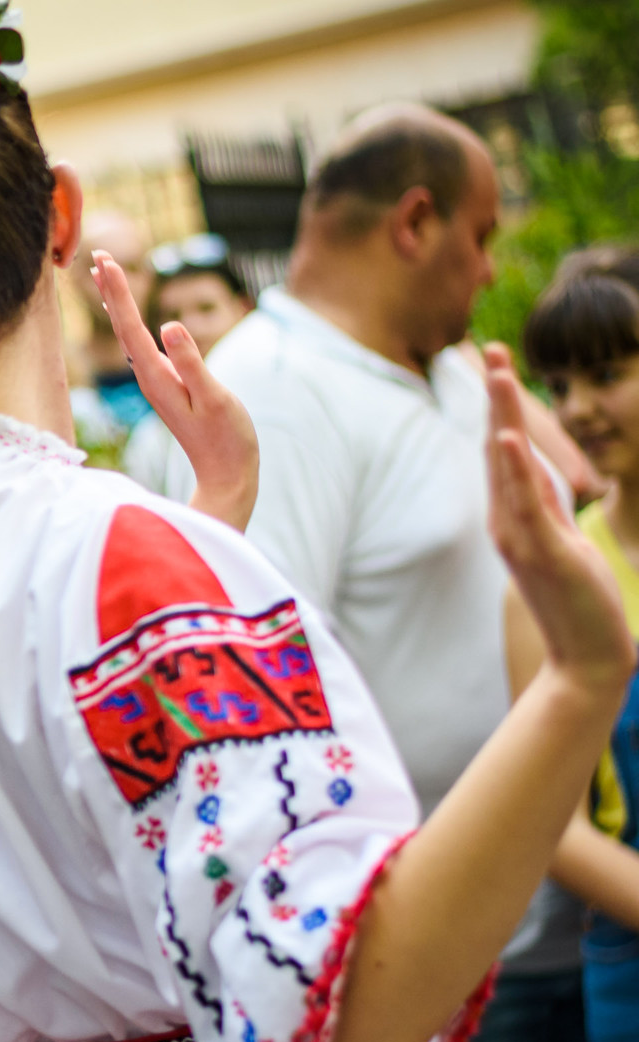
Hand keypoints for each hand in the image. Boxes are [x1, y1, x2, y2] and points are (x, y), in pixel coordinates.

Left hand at [91, 251, 258, 531]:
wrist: (226, 475)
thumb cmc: (226, 438)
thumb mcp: (213, 397)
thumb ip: (191, 362)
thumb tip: (169, 326)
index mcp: (156, 376)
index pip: (131, 326)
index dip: (119, 291)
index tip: (104, 260)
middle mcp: (148, 377)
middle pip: (123, 326)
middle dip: (111, 289)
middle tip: (97, 254)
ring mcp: (155, 382)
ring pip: (128, 335)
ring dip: (117, 303)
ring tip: (104, 275)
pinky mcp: (166, 386)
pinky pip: (140, 346)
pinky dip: (129, 323)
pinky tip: (125, 316)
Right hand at [484, 344, 632, 691]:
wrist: (586, 657)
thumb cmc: (577, 603)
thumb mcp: (563, 543)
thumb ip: (547, 510)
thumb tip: (540, 479)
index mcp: (513, 518)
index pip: (504, 451)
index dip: (501, 406)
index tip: (498, 363)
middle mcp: (507, 522)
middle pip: (496, 447)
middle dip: (495, 397)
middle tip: (491, 349)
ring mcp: (520, 537)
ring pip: (506, 467)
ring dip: (502, 417)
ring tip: (498, 376)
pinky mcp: (542, 553)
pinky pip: (524, 504)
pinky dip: (513, 469)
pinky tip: (508, 438)